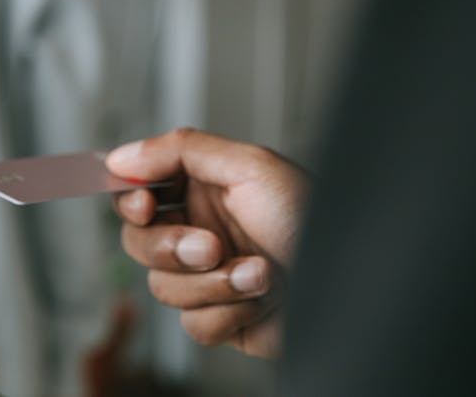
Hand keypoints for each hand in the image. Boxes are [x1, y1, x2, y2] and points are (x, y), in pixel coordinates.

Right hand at [108, 128, 307, 357]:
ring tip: (259, 273)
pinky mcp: (221, 316)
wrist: (354, 289)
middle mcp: (201, 229)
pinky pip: (192, 324)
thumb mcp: (251, 167)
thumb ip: (182, 150)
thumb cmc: (317, 221)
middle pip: (138, 241)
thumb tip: (122, 157)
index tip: (145, 205)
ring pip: (162, 287)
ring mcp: (208, 276)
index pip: (137, 189)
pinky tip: (261, 299)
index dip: (130, 198)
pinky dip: (229, 312)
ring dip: (213, 284)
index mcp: (204, 187)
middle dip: (172, 248)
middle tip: (211, 246)